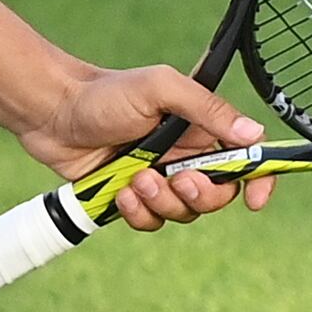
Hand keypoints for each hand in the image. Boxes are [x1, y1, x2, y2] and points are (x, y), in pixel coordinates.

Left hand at [25, 63, 274, 232]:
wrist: (52, 112)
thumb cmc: (104, 93)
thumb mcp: (160, 89)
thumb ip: (207, 109)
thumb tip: (253, 133)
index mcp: (201, 128)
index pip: (245, 158)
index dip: (259, 180)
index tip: (255, 201)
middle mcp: (185, 155)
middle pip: (218, 195)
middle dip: (201, 195)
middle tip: (176, 178)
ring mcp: (159, 178)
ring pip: (184, 212)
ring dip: (163, 202)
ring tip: (137, 180)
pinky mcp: (132, 197)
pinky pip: (152, 222)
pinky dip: (139, 213)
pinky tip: (121, 191)